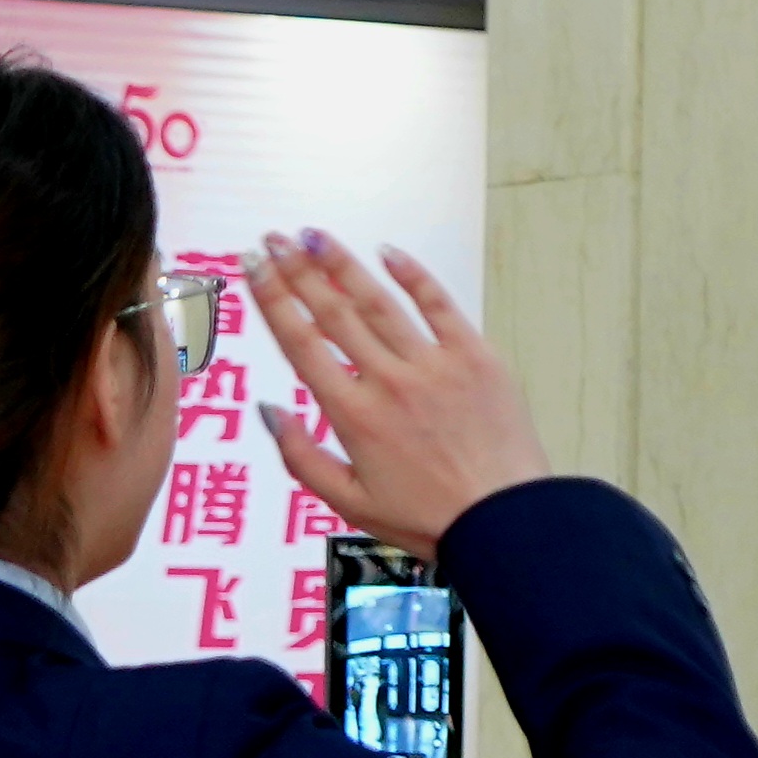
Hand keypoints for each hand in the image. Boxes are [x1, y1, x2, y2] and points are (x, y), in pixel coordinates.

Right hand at [245, 231, 551, 557]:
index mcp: (353, 416)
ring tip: (314, 236)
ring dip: (343, 265)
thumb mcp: (348, 503)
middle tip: (274, 239)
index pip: (302, 344)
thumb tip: (268, 411)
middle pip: (333, 313)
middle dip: (298, 271)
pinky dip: (412, 275)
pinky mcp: (474, 356)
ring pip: (378, 302)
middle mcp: (388, 381)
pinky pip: (438, 304)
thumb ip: (301, 456)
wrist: (503, 521)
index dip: (273, 300)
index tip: (254, 268)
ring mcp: (433, 364)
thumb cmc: (427, 518)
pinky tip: (387, 252)